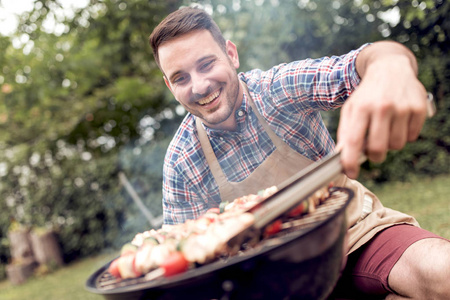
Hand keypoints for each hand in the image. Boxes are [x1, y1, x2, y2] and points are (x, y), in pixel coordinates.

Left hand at [336, 42, 427, 178]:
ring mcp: (402, 107)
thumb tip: (342, 157)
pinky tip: (399, 122)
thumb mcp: (350, 108)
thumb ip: (345, 132)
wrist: (389, 68)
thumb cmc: (367, 94)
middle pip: (377, 148)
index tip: (351, 173)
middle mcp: (381, 107)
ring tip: (386, 130)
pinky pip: (412, 137)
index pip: (353, 141)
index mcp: (360, 107)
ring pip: (396, 146)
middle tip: (372, 151)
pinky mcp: (419, 108)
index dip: (351, 161)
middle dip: (374, 156)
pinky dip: (405, 135)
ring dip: (390, 145)